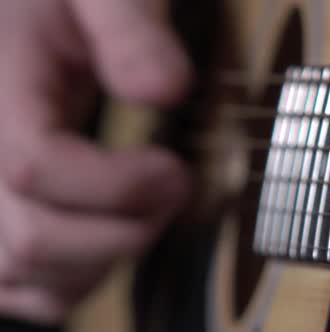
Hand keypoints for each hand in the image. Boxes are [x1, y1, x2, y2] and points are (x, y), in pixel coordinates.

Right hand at [0, 0, 190, 323]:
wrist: (24, 17)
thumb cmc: (56, 2)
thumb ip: (128, 28)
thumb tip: (167, 88)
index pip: (35, 169)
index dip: (120, 184)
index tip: (175, 168)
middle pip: (32, 238)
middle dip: (123, 229)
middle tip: (173, 192)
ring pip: (23, 274)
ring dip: (101, 261)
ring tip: (142, 216)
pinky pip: (14, 285)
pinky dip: (66, 282)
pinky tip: (103, 245)